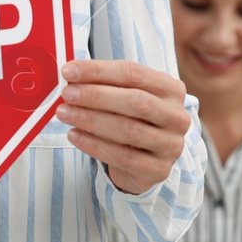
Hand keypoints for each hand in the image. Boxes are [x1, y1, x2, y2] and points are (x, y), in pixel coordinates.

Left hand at [57, 60, 190, 195]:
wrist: (146, 159)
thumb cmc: (132, 119)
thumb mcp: (126, 96)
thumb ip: (105, 84)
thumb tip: (71, 74)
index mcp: (172, 89)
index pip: (134, 73)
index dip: (99, 71)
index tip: (69, 71)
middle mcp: (177, 116)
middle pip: (135, 101)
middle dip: (96, 96)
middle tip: (67, 94)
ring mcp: (170, 145)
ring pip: (129, 130)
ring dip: (91, 120)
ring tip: (64, 113)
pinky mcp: (158, 169)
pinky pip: (123, 158)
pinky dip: (94, 145)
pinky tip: (74, 135)